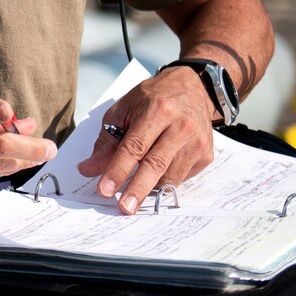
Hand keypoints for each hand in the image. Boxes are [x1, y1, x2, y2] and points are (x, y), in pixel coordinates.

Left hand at [75, 68, 216, 212]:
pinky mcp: (206, 155)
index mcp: (157, 110)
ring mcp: (197, 142)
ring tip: (134, 192)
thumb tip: (89, 169)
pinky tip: (156, 174)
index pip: (135, 146)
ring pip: (170, 176)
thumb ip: (107, 141)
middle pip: (156, 165)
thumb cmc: (153, 98)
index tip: (104, 189)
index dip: (118, 169)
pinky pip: (181, 177)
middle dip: (137, 189)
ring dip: (149, 188)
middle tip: (124, 208)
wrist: (192, 88)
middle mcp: (181, 126)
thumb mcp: (124, 110)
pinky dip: (164, 181)